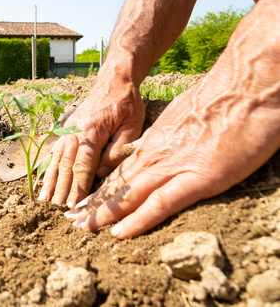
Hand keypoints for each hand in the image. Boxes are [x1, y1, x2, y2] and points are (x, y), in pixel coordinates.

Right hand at [38, 77, 144, 206]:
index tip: (74, 204)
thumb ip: (118, 149)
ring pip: (57, 160)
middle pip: (66, 165)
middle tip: (57, 210)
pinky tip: (45, 182)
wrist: (113, 81)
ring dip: (51, 181)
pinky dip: (49, 169)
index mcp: (92, 130)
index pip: (83, 164)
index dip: (78, 186)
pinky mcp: (66, 131)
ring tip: (44, 201)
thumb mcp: (133, 124)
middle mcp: (75, 131)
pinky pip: (55, 153)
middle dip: (61, 189)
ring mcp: (67, 131)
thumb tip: (103, 172)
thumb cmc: (126, 103)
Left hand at [64, 77, 279, 238]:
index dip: (102, 187)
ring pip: (129, 194)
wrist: (247, 86)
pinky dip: (137, 220)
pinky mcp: (197, 178)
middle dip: (93, 203)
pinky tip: (119, 233)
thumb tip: (155, 146)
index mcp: (155, 141)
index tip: (86, 199)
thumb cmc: (223, 99)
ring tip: (82, 227)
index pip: (120, 169)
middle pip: (117, 183)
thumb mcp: (183, 115)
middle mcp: (156, 154)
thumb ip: (166, 135)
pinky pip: (160, 204)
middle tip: (71, 218)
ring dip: (103, 213)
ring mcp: (173, 166)